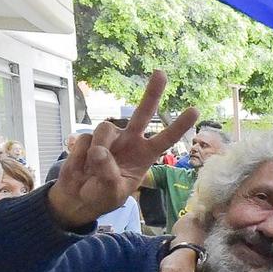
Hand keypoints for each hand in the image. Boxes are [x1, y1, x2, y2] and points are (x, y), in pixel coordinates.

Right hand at [50, 73, 198, 229]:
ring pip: (105, 129)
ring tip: (92, 168)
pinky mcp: (89, 138)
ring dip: (98, 148)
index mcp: (145, 155)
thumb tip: (99, 151)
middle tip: (161, 73)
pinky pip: (85, 140)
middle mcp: (130, 141)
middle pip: (143, 113)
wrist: (77, 198)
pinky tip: (81, 166)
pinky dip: (81, 155)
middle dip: (152, 93)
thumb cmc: (102, 196)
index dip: (179, 125)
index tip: (195, 110)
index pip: (166, 139)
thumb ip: (109, 174)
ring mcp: (110, 138)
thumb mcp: (113, 193)